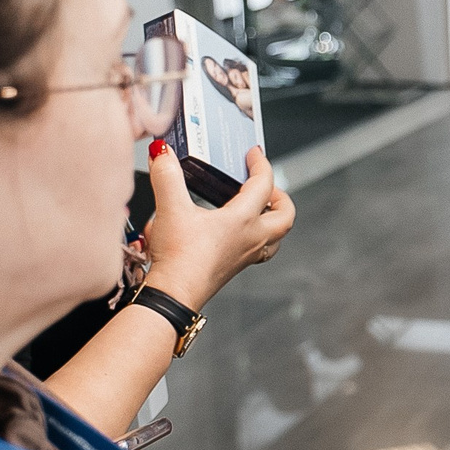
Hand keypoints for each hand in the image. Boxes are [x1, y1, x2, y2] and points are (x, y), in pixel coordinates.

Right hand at [141, 142, 294, 306]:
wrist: (174, 295)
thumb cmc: (179, 258)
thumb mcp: (170, 209)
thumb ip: (167, 176)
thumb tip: (163, 154)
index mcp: (243, 219)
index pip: (264, 184)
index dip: (261, 164)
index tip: (253, 154)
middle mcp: (252, 238)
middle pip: (285, 216)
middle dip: (281, 197)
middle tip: (265, 186)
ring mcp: (245, 256)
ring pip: (277, 237)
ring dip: (274, 220)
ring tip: (259, 209)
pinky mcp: (234, 268)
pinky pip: (259, 252)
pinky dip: (258, 239)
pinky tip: (236, 235)